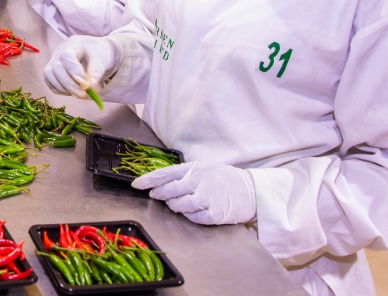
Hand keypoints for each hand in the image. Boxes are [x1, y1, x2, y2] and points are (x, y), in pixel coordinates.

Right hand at [43, 36, 120, 98]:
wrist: (97, 53)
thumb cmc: (99, 54)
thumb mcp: (102, 60)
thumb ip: (96, 73)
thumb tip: (89, 88)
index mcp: (74, 44)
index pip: (66, 57)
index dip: (74, 72)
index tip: (86, 86)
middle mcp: (60, 51)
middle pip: (56, 68)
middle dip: (69, 84)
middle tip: (82, 95)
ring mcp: (54, 60)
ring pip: (49, 76)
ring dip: (64, 89)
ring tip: (79, 94)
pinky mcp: (52, 71)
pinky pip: (50, 82)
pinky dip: (60, 90)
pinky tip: (72, 92)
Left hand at [132, 161, 256, 224]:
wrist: (251, 190)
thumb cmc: (223, 178)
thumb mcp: (203, 168)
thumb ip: (183, 174)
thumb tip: (159, 182)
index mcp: (194, 169)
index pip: (165, 173)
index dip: (148, 180)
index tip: (136, 184)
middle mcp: (198, 183)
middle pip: (168, 192)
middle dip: (159, 195)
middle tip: (157, 196)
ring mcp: (206, 199)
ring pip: (178, 206)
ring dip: (174, 206)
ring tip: (179, 203)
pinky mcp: (214, 214)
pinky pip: (192, 218)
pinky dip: (189, 216)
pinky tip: (192, 211)